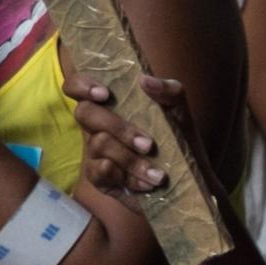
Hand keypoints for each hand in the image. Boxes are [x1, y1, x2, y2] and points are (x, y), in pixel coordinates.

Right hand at [62, 69, 194, 195]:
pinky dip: (128, 178)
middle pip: (84, 114)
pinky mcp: (98, 177)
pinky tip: (148, 184)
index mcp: (109, 104)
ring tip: (158, 174)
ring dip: (131, 160)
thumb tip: (145, 80)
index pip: (76, 86)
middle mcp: (96, 125)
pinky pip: (100, 172)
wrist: (189, 176)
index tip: (105, 94)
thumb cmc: (177, 136)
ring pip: (98, 145)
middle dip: (118, 128)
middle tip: (148, 145)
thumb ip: (168, 90)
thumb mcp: (179, 110)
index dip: (82, 85)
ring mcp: (94, 151)